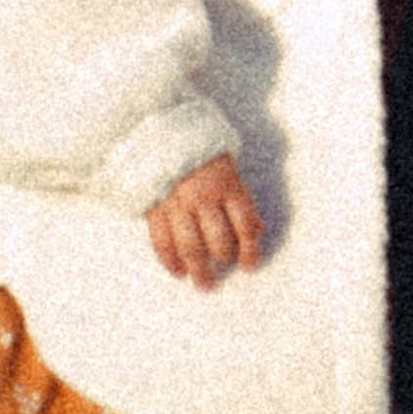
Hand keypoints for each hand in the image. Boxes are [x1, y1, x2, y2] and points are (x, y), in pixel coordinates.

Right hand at [146, 154, 264, 286]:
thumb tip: (258, 230)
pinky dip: (170, 260)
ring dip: (198, 270)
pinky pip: (161, 240)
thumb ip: (241, 199)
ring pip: (189, 246)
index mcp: (226, 184)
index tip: (249, 266)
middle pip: (217, 241)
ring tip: (203, 284)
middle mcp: (202, 197)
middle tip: (222, 277)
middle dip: (221, 263)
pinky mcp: (154, 207)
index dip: (250, 250)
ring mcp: (176, 203)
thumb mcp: (229, 168)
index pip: (245, 225)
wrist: (162, 129)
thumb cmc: (201, 151)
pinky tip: (178, 272)